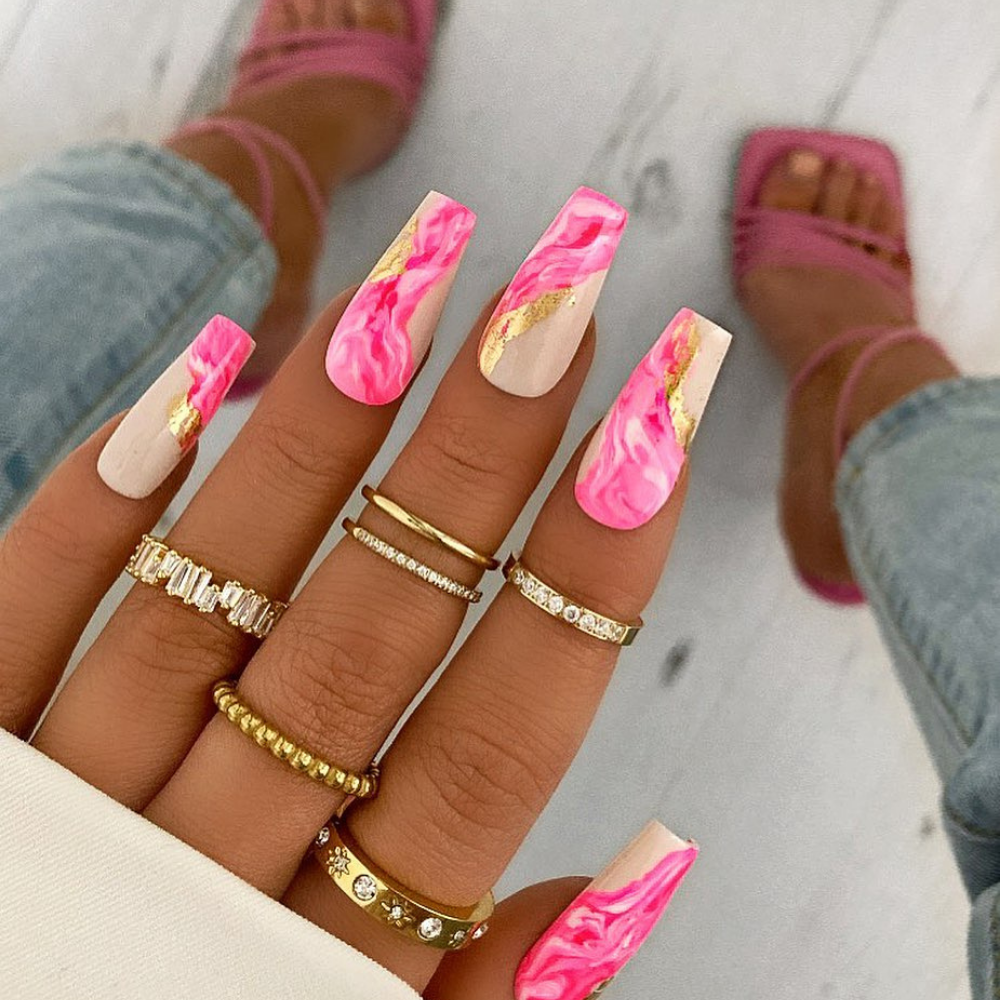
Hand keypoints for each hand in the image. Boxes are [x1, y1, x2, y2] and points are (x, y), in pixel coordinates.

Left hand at [0, 194, 725, 996]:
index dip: (587, 582)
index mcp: (329, 959)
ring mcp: (61, 815)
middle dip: (477, 459)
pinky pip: (16, 618)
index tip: (660, 420)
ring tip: (409, 283)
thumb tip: (648, 865)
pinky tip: (194, 371)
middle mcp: (195, 875)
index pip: (495, 748)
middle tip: (559, 294)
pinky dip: (97, 503)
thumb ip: (494, 992)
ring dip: (316, 437)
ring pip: (211, 603)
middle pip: (368, 642)